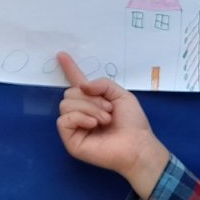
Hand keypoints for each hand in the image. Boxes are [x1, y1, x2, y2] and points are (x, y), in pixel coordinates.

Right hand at [55, 51, 170, 197]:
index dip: (70, 68)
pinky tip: (93, 124)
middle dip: (90, 99)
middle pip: (69, 92)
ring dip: (89, 108)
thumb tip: (82, 86)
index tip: (62, 54)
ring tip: (105, 119)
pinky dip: (80, 118)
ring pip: (66, 104)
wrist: (137, 145)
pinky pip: (64, 120)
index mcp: (93, 100)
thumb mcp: (121, 95)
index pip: (77, 82)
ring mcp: (74, 126)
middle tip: (108, 111)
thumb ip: (102, 84)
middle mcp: (81, 112)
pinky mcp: (70, 139)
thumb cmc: (132, 122)